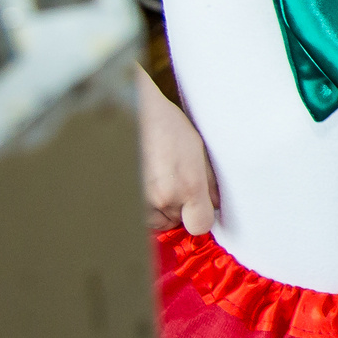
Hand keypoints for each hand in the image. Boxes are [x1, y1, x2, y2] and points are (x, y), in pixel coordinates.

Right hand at [136, 64, 218, 233]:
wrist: (130, 112)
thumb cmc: (165, 124)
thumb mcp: (198, 148)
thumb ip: (209, 181)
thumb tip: (216, 203)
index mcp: (188, 186)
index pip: (200, 225)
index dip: (200, 216)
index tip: (199, 206)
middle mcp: (164, 198)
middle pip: (176, 222)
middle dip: (178, 208)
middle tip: (172, 181)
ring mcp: (139, 201)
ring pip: (155, 220)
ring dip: (158, 208)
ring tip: (156, 178)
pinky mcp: (121, 199)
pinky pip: (137, 214)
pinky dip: (141, 204)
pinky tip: (142, 180)